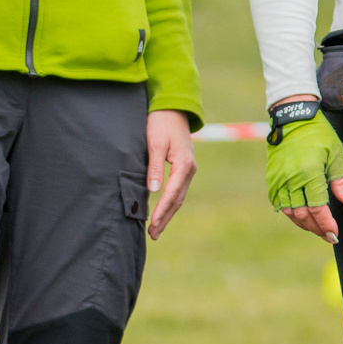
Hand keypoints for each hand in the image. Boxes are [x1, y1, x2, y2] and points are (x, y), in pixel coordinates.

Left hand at [145, 110, 196, 238]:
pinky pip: (178, 190)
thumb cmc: (161, 123)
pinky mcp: (184, 168)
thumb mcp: (154, 143)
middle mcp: (190, 169)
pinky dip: (170, 203)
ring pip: (179, 197)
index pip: (171, 193)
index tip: (152, 224)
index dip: (161, 210)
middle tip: (153, 234)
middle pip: (177, 199)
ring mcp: (189, 169)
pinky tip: (163, 211)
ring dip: (168, 213)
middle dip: (165, 218)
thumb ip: (154, 167)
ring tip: (156, 229)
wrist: (173, 109)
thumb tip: (153, 190)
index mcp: (184, 165)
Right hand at [268, 107, 342, 241]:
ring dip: (303, 224)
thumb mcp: (337, 155)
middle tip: (328, 236)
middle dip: (316, 228)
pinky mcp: (271, 178)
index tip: (335, 234)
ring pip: (289, 212)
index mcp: (309, 173)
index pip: (318, 208)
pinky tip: (301, 217)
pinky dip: (290, 213)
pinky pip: (278, 203)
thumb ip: (341, 182)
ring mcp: (278, 180)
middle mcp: (291, 179)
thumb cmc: (319, 135)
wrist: (294, 118)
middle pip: (303, 215)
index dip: (326, 224)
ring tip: (316, 229)